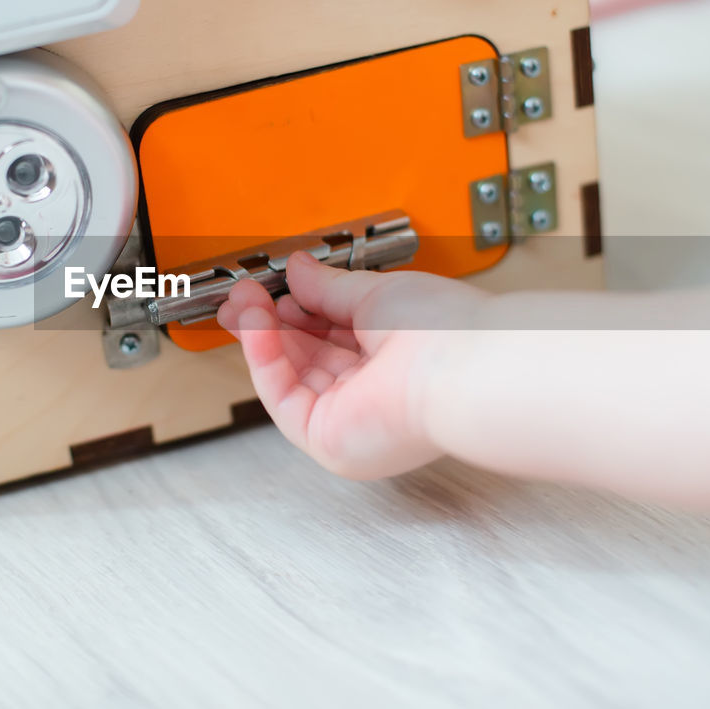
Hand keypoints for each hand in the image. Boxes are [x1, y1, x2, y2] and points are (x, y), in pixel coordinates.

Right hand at [216, 251, 487, 478]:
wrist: (464, 368)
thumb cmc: (446, 333)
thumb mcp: (374, 295)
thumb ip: (328, 287)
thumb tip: (298, 270)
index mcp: (389, 362)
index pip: (329, 337)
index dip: (296, 311)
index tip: (272, 288)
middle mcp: (370, 395)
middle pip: (304, 358)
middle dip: (270, 323)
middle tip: (245, 294)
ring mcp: (349, 419)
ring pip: (288, 377)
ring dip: (261, 336)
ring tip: (245, 301)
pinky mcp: (328, 439)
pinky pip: (282, 397)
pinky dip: (264, 359)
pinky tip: (257, 324)